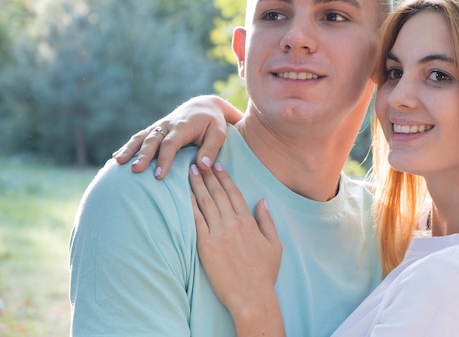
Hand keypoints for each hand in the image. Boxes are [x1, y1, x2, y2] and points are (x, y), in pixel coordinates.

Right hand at [112, 95, 242, 178]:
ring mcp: (159, 126)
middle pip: (152, 140)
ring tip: (117, 162)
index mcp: (183, 126)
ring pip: (142, 137)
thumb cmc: (213, 122)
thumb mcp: (219, 133)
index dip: (164, 159)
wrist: (203, 106)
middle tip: (135, 170)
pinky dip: (128, 146)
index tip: (159, 175)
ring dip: (129, 149)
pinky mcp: (155, 129)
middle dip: (143, 155)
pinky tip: (116, 157)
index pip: (171, 143)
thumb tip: (203, 167)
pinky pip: (139, 137)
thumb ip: (211, 148)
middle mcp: (168, 125)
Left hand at [190, 163, 284, 336]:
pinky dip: (190, 205)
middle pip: (218, 193)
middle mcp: (233, 224)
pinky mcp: (205, 246)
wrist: (251, 296)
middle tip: (198, 161)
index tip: (217, 166)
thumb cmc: (264, 274)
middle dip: (208, 175)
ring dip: (197, 185)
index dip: (224, 178)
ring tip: (189, 171)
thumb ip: (267, 221)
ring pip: (206, 203)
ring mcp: (218, 234)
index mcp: (249, 222)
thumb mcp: (274, 245)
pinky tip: (184, 195)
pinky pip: (195, 220)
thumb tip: (263, 201)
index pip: (234, 193)